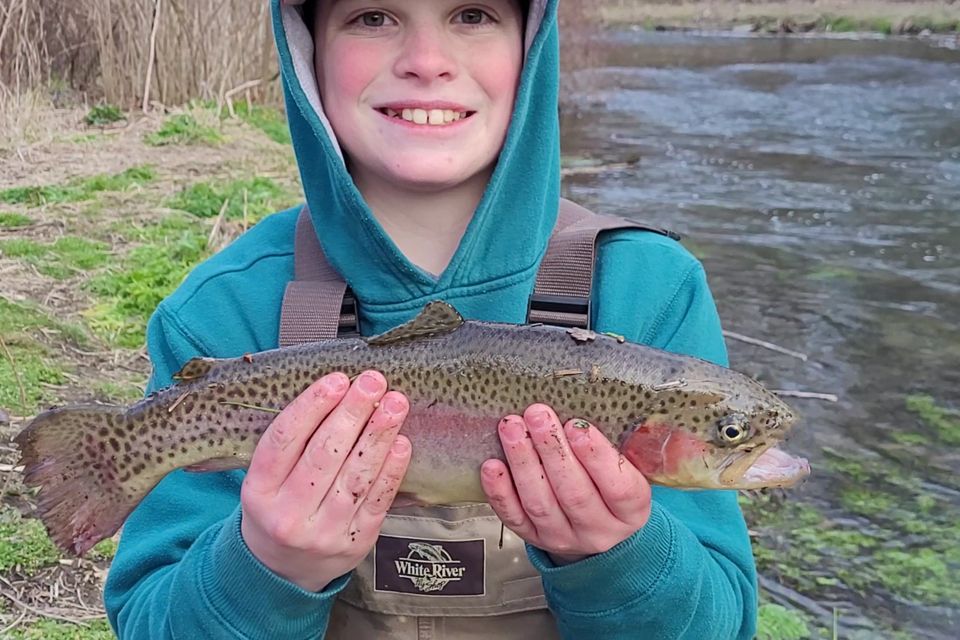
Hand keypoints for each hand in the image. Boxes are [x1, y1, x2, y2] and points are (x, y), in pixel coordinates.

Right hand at [240, 370, 411, 591]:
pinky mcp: (355, 542)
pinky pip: (377, 500)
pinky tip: (401, 442)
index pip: (283, 441)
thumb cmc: (277, 508)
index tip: (337, 379)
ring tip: (395, 403)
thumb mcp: (265, 480)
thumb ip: (291, 444)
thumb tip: (336, 391)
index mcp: (259, 492)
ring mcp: (323, 532)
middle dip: (352, 413)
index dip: (311, 406)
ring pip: (355, 476)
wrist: (283, 572)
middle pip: (323, 455)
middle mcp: (288, 514)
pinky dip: (391, 469)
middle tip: (373, 382)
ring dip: (378, 435)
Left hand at [480, 404, 650, 564]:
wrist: (597, 526)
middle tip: (538, 416)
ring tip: (513, 428)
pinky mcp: (534, 538)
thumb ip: (616, 447)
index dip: (597, 457)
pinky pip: (514, 517)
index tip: (577, 426)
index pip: (619, 488)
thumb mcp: (628, 469)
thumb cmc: (611, 487)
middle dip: (552, 450)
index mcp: (631, 512)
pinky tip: (493, 465)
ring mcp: (564, 538)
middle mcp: (599, 530)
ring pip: (540, 503)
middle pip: (574, 493)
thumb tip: (587, 404)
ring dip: (523, 462)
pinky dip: (501, 491)